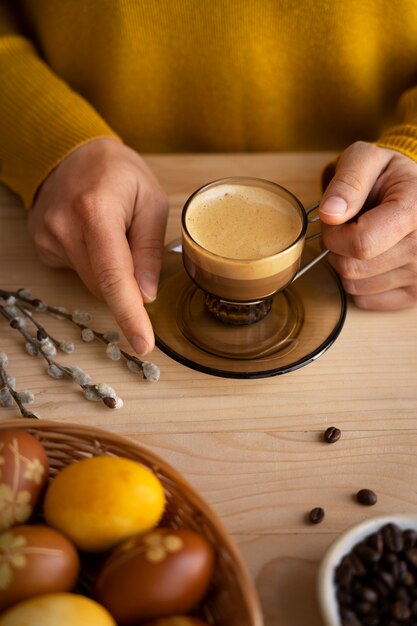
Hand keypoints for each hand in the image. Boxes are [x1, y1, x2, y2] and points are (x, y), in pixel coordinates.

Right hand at [27, 138, 168, 354]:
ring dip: (110, 271)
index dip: (130, 315)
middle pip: (103, 286)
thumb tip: (146, 295)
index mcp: (96, 212)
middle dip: (127, 282)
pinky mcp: (41, 245)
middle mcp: (64, 228)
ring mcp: (47, 238)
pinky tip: (93, 235)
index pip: (114, 277)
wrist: (72, 152)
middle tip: (134, 244)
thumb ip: (148, 249)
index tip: (144, 344)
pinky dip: (94, 264)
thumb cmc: (119, 173)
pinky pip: (77, 272)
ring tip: (112, 232)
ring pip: (91, 283)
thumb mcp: (151, 201)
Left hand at [318, 141, 416, 308]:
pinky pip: (363, 299)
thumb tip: (331, 214)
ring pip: (354, 285)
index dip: (335, 233)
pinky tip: (372, 258)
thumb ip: (348, 181)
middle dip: (337, 247)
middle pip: (352, 268)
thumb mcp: (367, 159)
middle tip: (350, 226)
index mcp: (414, 211)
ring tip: (364, 238)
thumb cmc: (387, 176)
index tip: (337, 218)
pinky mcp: (413, 295)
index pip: (360, 243)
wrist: (414, 192)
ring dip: (347, 264)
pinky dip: (358, 282)